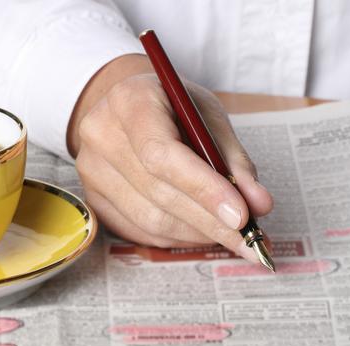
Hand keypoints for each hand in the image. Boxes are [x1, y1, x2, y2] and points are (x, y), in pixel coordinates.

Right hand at [67, 55, 272, 261]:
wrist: (127, 108)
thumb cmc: (171, 108)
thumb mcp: (207, 116)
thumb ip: (233, 159)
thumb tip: (259, 204)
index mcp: (129, 100)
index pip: (162, 155)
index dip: (203, 189)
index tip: (241, 216)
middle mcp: (101, 135)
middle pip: (159, 193)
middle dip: (211, 222)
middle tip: (252, 240)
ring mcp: (91, 171)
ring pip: (150, 220)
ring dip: (198, 233)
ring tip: (232, 236)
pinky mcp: (94, 200)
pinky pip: (140, 231)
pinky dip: (178, 237)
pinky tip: (201, 231)